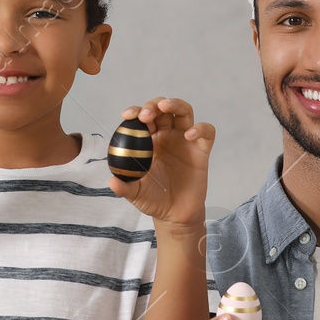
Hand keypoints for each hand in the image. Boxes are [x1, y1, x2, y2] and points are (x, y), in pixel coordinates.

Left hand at [110, 98, 214, 232]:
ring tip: (165, 106)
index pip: (143, 117)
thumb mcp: (135, 193)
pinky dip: (200, 128)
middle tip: (145, 115)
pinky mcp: (201, 150)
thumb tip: (112, 180)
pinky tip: (189, 135)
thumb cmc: (154, 199)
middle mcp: (167, 135)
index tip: (128, 115)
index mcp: (149, 140)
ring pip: (184, 112)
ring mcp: (185, 141)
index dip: (136, 111)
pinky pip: (206, 132)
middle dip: (153, 105)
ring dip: (175, 104)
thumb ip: (125, 187)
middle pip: (163, 108)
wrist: (175, 214)